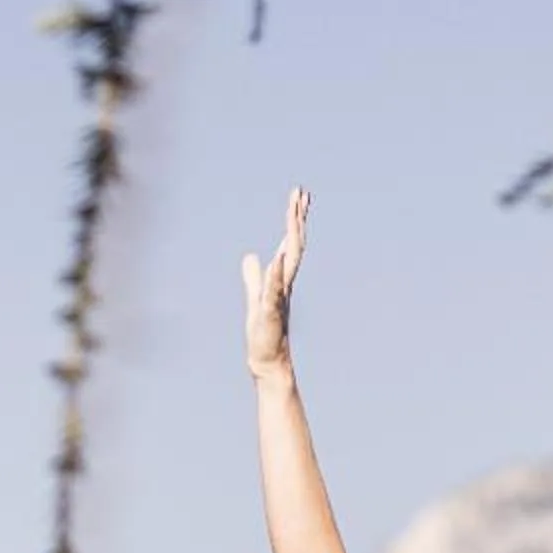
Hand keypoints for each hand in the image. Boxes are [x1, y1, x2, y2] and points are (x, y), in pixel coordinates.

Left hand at [242, 186, 309, 380]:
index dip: (295, 219)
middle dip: (297, 218)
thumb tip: (250, 257)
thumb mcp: (255, 297)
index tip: (299, 196)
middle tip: (301, 192)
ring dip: (292, 236)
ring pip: (289, 261)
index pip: (291, 243)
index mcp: (282, 278)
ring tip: (294, 212)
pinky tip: (279, 255)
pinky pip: (275, 289)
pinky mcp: (271, 311)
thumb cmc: (263, 333)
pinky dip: (277, 272)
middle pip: (295, 245)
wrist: (266, 360)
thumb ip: (253, 277)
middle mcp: (285, 284)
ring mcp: (280, 295)